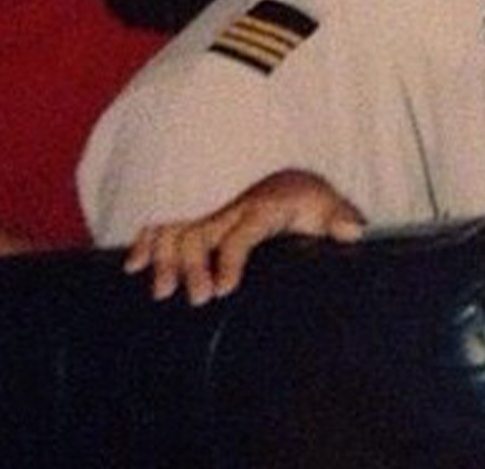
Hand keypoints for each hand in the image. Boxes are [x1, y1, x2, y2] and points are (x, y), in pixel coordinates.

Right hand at [123, 169, 363, 305]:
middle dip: (193, 266)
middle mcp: (233, 211)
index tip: (223, 290)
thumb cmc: (312, 202)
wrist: (294, 184)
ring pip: (178, 231)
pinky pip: (166, 226)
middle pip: (202, 234)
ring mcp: (213, 217)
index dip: (230, 259)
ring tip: (160, 291)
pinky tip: (131, 266)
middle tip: (196, 300)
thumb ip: (341, 218)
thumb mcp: (332, 207)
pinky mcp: (202, 223)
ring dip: (164, 258)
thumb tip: (352, 233)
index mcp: (265, 209)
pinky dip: (146, 242)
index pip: (243, 233)